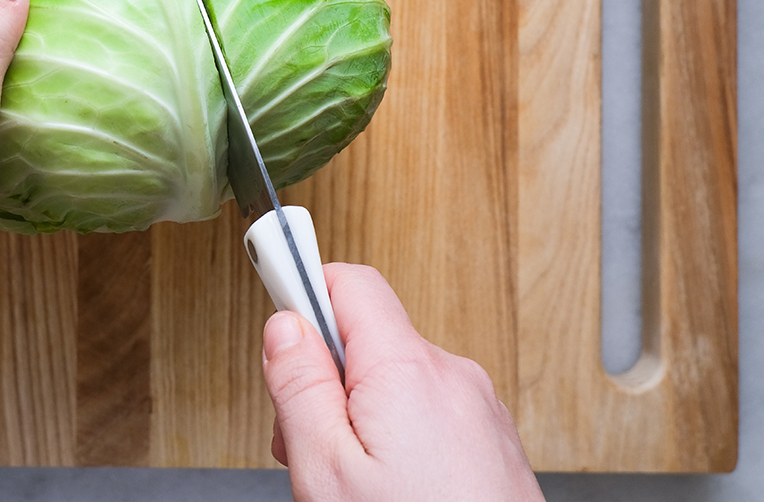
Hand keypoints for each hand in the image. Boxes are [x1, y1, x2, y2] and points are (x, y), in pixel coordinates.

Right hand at [262, 263, 543, 501]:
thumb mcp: (327, 472)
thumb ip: (300, 387)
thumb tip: (284, 326)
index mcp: (407, 369)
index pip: (348, 282)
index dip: (302, 289)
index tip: (271, 292)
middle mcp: (451, 376)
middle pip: (366, 339)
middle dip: (325, 378)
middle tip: (306, 441)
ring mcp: (479, 409)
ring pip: (395, 381)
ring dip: (360, 414)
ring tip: (352, 481)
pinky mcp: (492, 442)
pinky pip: (429, 412)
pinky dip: (398, 436)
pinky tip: (390, 488)